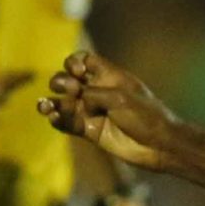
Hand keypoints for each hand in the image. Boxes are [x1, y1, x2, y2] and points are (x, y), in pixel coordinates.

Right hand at [39, 50, 177, 170]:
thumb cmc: (146, 116)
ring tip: (44, 106)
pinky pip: (66, 123)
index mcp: (109, 76)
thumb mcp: (120, 97)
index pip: (83, 60)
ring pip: (63, 102)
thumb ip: (92, 93)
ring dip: (51, 102)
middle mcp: (98, 91)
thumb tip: (73, 100)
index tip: (78, 71)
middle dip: (61, 81)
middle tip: (73, 90)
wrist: (159, 145)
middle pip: (67, 80)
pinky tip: (53, 118)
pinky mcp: (89, 131)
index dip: (74, 62)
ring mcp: (92, 111)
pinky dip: (57, 119)